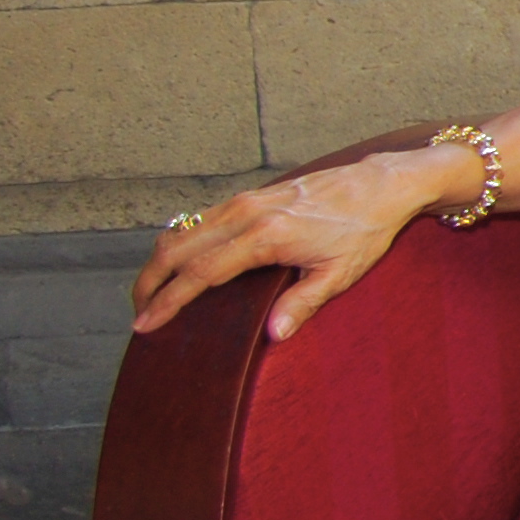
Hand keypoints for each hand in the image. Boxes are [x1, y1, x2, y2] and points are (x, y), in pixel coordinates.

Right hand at [129, 146, 464, 341]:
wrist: (381, 184)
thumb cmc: (365, 230)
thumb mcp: (340, 273)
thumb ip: (303, 303)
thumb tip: (274, 334)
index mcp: (265, 236)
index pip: (200, 273)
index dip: (168, 301)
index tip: (145, 325)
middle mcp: (247, 213)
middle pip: (176, 249)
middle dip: (149, 283)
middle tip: (138, 314)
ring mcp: (246, 201)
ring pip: (182, 231)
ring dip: (159, 262)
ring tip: (151, 294)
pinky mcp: (250, 196)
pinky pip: (200, 219)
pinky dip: (179, 243)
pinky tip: (178, 265)